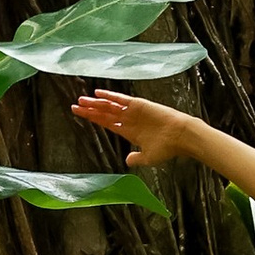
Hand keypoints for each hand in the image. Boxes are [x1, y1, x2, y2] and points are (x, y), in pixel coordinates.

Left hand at [73, 88, 202, 168]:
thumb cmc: (167, 148)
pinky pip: (120, 99)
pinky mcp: (138, 104)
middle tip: (75, 106)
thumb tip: (127, 161)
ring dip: (95, 103)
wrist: (180, 136)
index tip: (81, 115)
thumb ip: (136, 158)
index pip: (107, 123)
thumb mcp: (148, 157)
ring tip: (81, 100)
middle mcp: (129, 120)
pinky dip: (109, 95)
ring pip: (109, 106)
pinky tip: (98, 93)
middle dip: (90, 110)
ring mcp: (133, 112)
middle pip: (104, 113)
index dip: (93, 119)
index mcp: (129, 132)